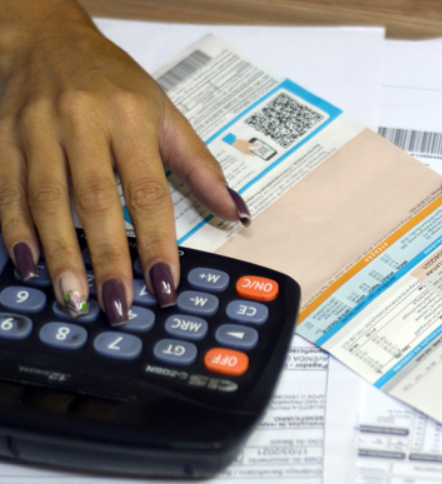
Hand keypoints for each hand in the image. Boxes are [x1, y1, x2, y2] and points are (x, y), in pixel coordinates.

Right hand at [0, 0, 247, 324]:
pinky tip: (28, 265)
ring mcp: (36, 128)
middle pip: (95, 200)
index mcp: (130, 117)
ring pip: (45, 200)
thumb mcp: (165, 114)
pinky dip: (15, 229)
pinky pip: (6, 189)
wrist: (44, 38)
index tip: (165, 283)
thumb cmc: (114, 82)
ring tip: (75, 298)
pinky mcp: (1, 136)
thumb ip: (199, 167)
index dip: (158, 241)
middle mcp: (81, 121)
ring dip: (60, 254)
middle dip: (107, 258)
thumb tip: (237, 212)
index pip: (148, 190)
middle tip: (118, 305)